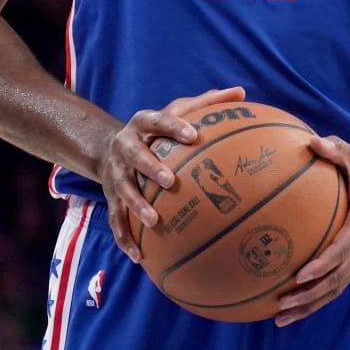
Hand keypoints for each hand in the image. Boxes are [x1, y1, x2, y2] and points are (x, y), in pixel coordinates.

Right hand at [100, 87, 244, 263]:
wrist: (108, 146)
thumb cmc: (157, 129)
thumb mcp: (177, 110)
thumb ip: (207, 103)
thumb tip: (241, 92)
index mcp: (144, 123)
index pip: (159, 120)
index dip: (174, 126)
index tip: (192, 135)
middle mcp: (125, 146)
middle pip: (136, 155)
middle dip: (151, 167)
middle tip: (171, 181)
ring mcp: (115, 172)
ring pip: (123, 189)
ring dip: (136, 205)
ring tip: (154, 222)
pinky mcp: (109, 195)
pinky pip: (115, 219)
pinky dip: (125, 238)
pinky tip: (140, 257)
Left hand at [274, 135, 349, 326]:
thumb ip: (334, 149)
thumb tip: (311, 141)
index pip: (343, 247)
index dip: (323, 263)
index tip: (301, 274)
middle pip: (337, 277)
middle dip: (310, 294)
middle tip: (283, 303)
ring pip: (336, 288)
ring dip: (310, 305)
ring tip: (281, 317)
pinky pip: (335, 284)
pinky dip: (315, 298)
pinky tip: (292, 307)